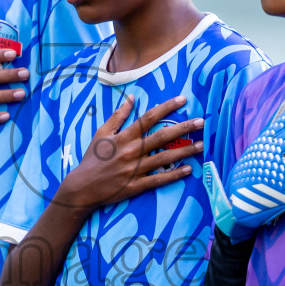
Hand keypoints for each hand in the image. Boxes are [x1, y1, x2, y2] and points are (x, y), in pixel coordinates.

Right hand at [56, 95, 200, 210]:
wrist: (82, 187)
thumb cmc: (92, 158)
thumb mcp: (101, 133)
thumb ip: (118, 116)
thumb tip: (132, 98)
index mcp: (124, 137)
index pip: (148, 118)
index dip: (166, 107)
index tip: (183, 100)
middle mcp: (131, 151)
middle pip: (162, 137)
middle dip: (183, 128)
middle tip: (202, 122)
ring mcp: (135, 169)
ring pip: (165, 158)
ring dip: (185, 151)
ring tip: (202, 145)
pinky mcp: (136, 185)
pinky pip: (159, 179)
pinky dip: (174, 175)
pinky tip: (189, 169)